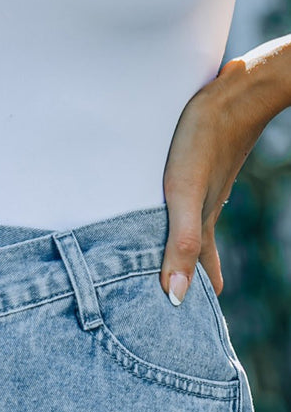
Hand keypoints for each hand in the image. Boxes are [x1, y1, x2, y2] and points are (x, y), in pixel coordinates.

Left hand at [159, 58, 274, 303]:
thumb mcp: (184, 193)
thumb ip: (179, 243)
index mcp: (201, 224)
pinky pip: (188, 203)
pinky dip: (180, 220)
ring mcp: (205, 189)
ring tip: (175, 265)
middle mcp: (204, 210)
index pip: (202, 270)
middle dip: (190, 279)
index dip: (197, 295)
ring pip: (192, 229)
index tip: (193, 322)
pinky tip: (173, 209)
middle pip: (197, 254)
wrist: (239, 90)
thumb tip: (175, 297)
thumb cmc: (206, 139)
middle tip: (183, 302)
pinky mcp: (201, 167)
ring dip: (184, 251)